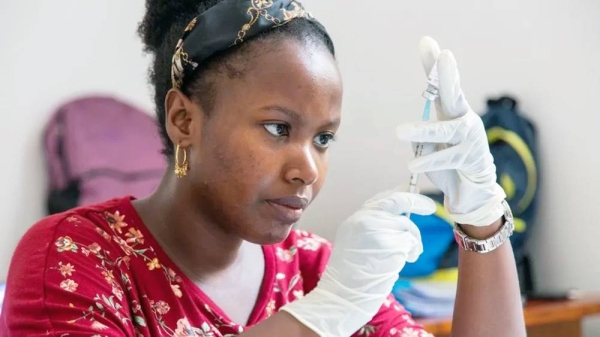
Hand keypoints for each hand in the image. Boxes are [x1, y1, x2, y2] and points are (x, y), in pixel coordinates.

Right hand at [280, 189, 435, 335]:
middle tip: (430, 207)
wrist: (342, 296)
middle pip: (396, 201)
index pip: (379, 200)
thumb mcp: (355, 244)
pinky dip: (412, 252)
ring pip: (407, 226)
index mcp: (354, 221)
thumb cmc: (350, 278)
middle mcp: (364, 220)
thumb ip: (373, 229)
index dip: (398, 195)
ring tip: (410, 256)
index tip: (411, 195)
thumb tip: (399, 221)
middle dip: (416, 201)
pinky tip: (404, 263)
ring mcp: (377, 230)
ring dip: (414, 242)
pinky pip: (410, 242)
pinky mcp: (390, 244)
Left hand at [396, 36, 505, 226]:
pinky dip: (428, 161)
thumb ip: (423, 135)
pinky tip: (413, 163)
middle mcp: (463, 119)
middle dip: (447, 74)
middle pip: (454, 93)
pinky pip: (445, 158)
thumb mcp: (430, 146)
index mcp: (450, 112)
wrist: (470, 192)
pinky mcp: (471, 157)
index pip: (439, 85)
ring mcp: (469, 137)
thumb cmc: (448, 165)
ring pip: (443, 131)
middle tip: (444, 56)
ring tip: (400, 132)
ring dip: (422, 131)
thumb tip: (410, 131)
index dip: (433, 65)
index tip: (427, 43)